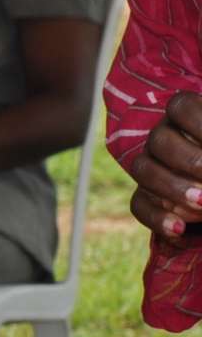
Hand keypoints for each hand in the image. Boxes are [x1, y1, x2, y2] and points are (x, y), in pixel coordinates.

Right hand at [127, 93, 201, 241]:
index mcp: (191, 119)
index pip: (181, 107)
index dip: (197, 121)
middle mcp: (167, 139)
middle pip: (159, 140)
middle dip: (190, 161)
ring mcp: (154, 167)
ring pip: (143, 169)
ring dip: (173, 188)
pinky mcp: (149, 198)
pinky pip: (139, 205)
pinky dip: (158, 218)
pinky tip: (180, 229)